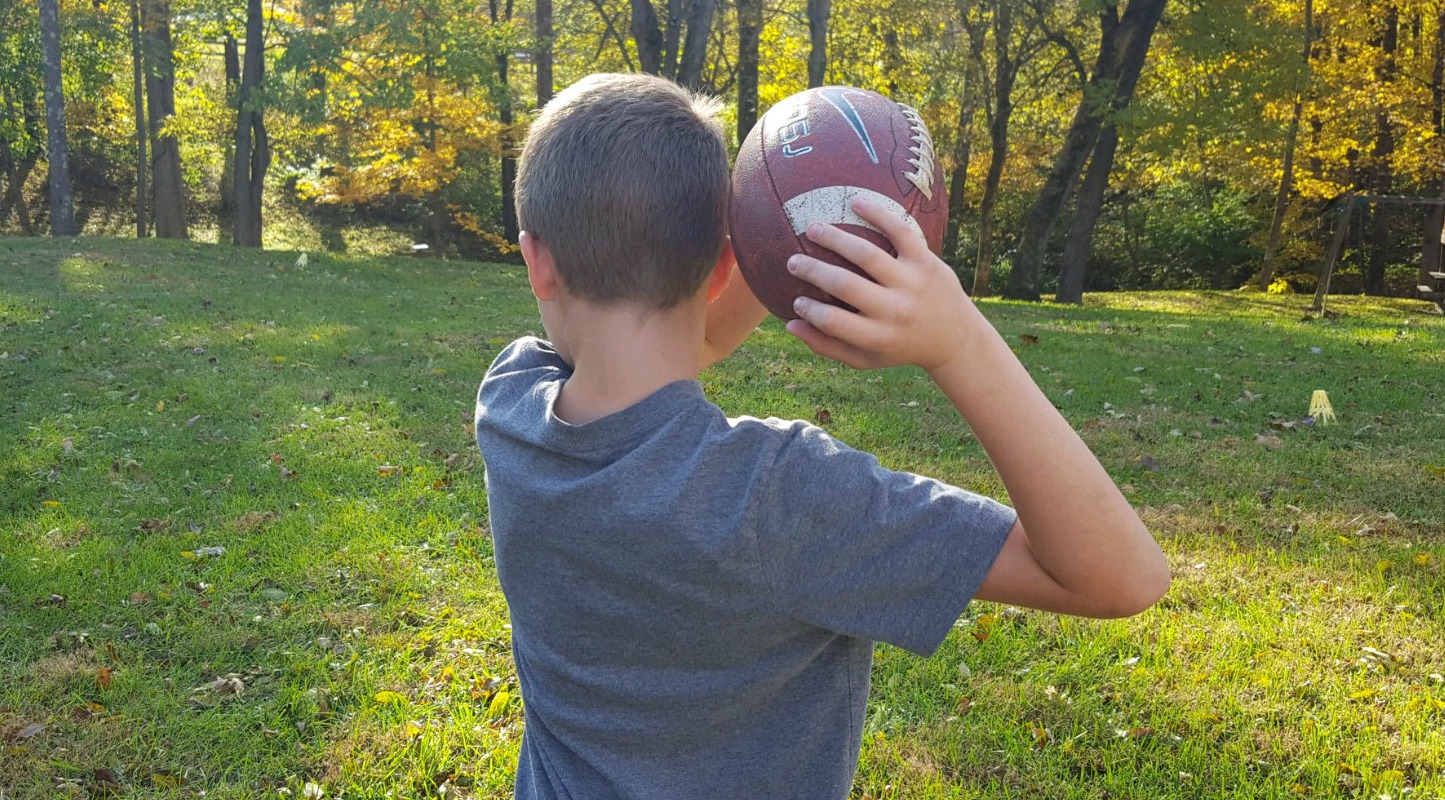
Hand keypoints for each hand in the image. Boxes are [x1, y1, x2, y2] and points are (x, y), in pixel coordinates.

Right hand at [784, 197, 972, 371]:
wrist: (955, 339)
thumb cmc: (900, 347)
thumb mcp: (866, 358)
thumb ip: (828, 346)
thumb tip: (790, 325)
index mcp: (877, 337)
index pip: (832, 321)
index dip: (809, 310)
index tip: (797, 299)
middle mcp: (894, 311)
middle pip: (844, 285)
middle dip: (812, 270)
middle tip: (793, 261)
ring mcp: (911, 284)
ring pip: (866, 255)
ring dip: (834, 238)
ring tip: (812, 228)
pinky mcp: (926, 262)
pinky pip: (901, 232)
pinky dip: (878, 214)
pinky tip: (855, 202)